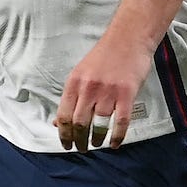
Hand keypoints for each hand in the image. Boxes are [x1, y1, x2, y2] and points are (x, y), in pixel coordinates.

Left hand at [55, 33, 150, 150]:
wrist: (128, 38)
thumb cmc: (105, 56)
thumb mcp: (81, 73)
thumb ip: (71, 97)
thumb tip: (58, 121)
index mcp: (74, 83)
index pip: (64, 116)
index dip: (63, 134)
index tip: (66, 145)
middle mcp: (89, 88)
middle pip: (79, 123)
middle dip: (79, 141)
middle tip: (81, 148)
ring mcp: (108, 92)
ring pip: (98, 125)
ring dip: (96, 139)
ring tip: (96, 144)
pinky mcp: (126, 94)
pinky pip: (120, 122)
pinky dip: (117, 137)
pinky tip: (114, 143)